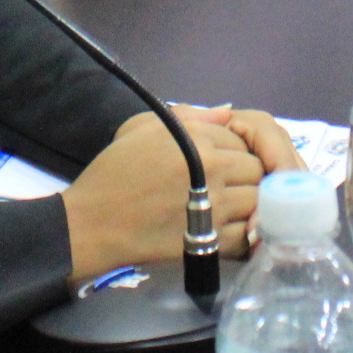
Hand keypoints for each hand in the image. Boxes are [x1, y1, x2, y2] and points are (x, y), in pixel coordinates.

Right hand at [60, 106, 274, 280]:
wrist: (94, 223)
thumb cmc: (114, 172)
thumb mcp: (142, 127)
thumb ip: (188, 115)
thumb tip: (227, 112)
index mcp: (196, 137)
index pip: (239, 137)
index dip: (232, 148)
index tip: (219, 162)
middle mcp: (212, 168)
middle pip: (256, 167)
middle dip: (246, 175)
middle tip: (228, 185)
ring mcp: (215, 206)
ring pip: (258, 199)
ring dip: (249, 204)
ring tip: (231, 208)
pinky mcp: (212, 240)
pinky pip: (248, 233)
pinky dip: (245, 232)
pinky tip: (229, 229)